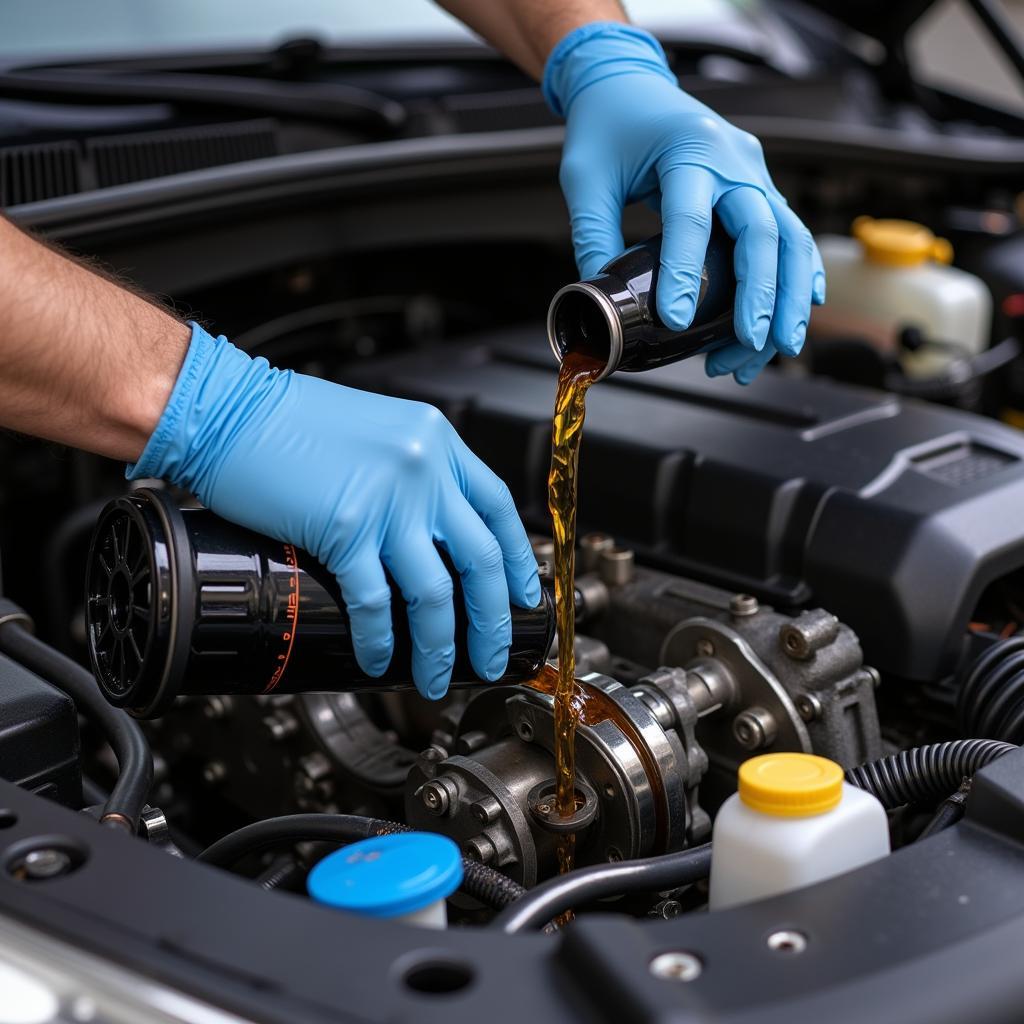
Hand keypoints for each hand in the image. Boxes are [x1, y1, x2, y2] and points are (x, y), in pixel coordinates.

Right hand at [129, 324, 540, 698]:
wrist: (230, 410)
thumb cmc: (290, 420)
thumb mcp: (379, 431)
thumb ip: (415, 473)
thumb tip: (434, 530)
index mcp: (437, 441)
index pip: (497, 508)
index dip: (516, 560)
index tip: (523, 596)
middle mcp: (424, 468)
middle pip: (480, 559)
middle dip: (492, 620)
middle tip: (493, 654)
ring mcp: (389, 500)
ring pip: (435, 592)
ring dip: (439, 646)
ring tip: (437, 677)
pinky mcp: (346, 527)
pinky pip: (375, 600)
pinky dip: (380, 637)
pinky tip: (379, 658)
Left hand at [544, 22, 824, 383]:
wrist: (630, 84)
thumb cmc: (606, 129)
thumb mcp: (585, 180)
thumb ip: (594, 239)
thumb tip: (600, 300)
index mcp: (687, 148)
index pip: (690, 219)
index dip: (685, 274)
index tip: (677, 322)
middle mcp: (733, 158)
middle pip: (760, 230)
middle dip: (761, 294)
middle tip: (752, 342)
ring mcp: (753, 172)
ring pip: (789, 237)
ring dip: (790, 297)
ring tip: (778, 348)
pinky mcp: (759, 186)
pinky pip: (789, 234)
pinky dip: (799, 276)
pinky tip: (797, 315)